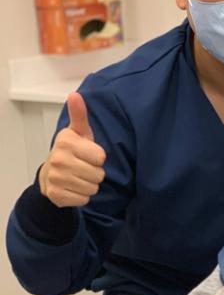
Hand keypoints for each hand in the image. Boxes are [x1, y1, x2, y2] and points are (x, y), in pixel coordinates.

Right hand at [39, 92, 105, 207]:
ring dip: (90, 185)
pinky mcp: (56, 195)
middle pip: (98, 175)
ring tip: (80, 177)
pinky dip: (82, 196)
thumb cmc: (71, 150)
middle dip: (95, 173)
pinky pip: (83, 199)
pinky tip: (74, 187)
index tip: (88, 154)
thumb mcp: (78, 132)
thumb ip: (79, 114)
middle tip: (84, 167)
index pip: (101, 157)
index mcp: (66, 142)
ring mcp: (56, 178)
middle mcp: (59, 160)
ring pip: (92, 188)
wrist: (50, 173)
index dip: (98, 157)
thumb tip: (75, 95)